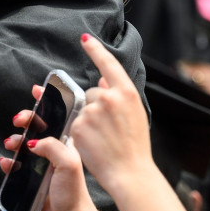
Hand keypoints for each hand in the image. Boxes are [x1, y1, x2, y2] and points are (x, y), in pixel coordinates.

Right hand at [1, 83, 97, 210]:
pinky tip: (6, 163)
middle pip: (37, 127)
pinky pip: (17, 165)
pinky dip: (9, 162)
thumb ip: (52, 147)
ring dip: (15, 141)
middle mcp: (56, 151)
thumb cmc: (76, 195)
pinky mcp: (35, 178)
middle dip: (26, 120)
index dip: (47, 101)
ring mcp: (45, 164)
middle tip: (19, 121)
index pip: (58, 116)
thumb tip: (33, 142)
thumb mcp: (68, 165)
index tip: (36, 90)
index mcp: (67, 144)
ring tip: (11, 144)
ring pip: (25, 144)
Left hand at [70, 35, 154, 194]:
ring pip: (82, 108)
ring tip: (103, 138)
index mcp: (127, 93)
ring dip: (87, 119)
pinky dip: (80, 131)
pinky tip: (93, 143)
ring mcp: (92, 110)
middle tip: (109, 128)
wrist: (129, 172)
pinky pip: (74, 122)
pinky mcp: (78, 125)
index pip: (108, 64)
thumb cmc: (135, 146)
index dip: (96, 49)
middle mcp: (109, 97)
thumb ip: (118, 94)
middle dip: (95, 106)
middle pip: (92, 92)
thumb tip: (102, 78)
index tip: (85, 38)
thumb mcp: (134, 114)